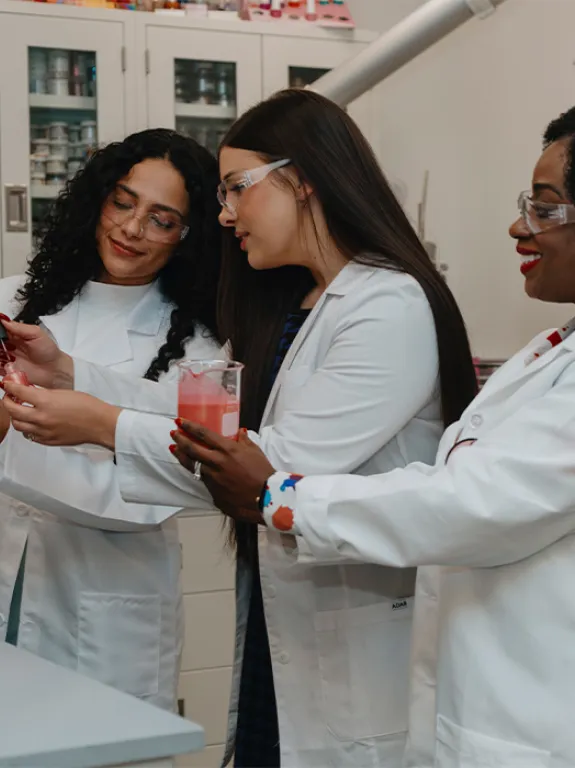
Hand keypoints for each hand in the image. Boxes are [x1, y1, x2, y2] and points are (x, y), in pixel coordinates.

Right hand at [0, 317, 73, 388]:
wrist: (55, 370)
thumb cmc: (48, 351)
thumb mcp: (36, 334)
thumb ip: (20, 327)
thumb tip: (4, 320)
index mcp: (15, 334)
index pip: (1, 329)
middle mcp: (9, 345)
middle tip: (1, 344)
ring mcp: (7, 357)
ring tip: (4, 352)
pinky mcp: (7, 370)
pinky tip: (3, 363)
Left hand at [2, 381, 120, 447]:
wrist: (99, 424)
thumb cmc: (87, 406)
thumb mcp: (63, 393)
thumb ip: (44, 394)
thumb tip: (30, 393)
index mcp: (45, 401)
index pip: (18, 392)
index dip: (10, 386)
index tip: (7, 384)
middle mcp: (41, 417)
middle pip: (12, 410)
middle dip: (7, 402)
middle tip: (10, 398)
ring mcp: (43, 431)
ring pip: (18, 425)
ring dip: (16, 417)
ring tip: (20, 411)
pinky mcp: (47, 441)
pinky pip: (29, 435)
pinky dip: (27, 428)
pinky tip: (32, 423)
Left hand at [170, 421, 275, 523]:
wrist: (266, 498)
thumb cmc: (263, 473)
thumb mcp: (255, 452)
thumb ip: (244, 441)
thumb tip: (240, 432)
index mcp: (227, 449)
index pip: (203, 434)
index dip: (189, 427)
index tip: (180, 421)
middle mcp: (216, 462)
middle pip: (191, 449)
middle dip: (180, 440)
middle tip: (173, 434)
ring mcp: (212, 478)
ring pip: (192, 465)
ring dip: (182, 456)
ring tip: (175, 450)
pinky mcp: (212, 492)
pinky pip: (202, 479)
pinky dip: (197, 472)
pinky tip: (193, 468)